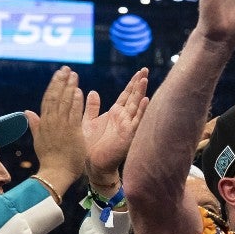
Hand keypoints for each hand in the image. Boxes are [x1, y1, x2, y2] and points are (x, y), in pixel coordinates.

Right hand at [25, 66, 85, 193]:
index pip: (48, 99)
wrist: (56, 174)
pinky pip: (73, 113)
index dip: (53, 85)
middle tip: (66, 68)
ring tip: (74, 74)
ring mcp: (60, 126)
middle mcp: (51, 122)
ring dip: (69, 87)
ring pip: (64, 102)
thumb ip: (35, 124)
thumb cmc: (50, 159)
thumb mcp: (39, 139)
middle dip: (61, 81)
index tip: (59, 74)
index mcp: (43, 123)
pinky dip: (75, 101)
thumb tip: (27, 111)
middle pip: (55, 97)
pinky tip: (78, 91)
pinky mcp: (71, 132)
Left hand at [83, 67, 149, 187]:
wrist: (93, 164)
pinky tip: (146, 100)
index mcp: (115, 114)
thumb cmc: (90, 146)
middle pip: (134, 97)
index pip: (126, 95)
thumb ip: (92, 107)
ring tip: (145, 79)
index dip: (132, 83)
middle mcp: (124, 118)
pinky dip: (142, 111)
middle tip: (145, 69)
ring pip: (136, 106)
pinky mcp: (128, 135)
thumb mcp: (88, 122)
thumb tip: (92, 92)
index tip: (139, 71)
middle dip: (139, 83)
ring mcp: (127, 126)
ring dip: (141, 93)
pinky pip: (137, 121)